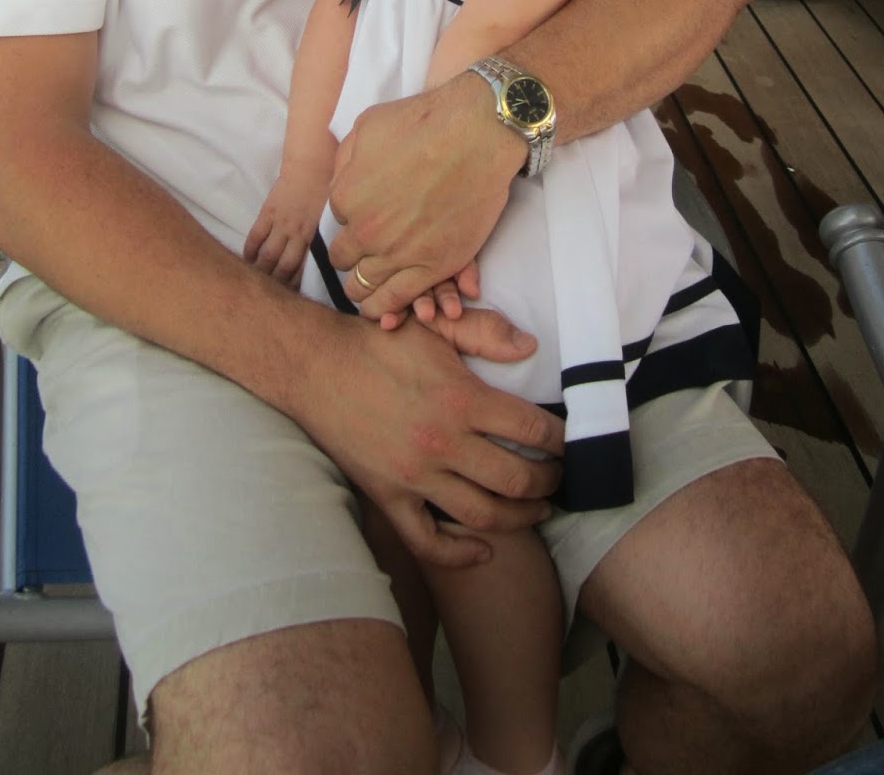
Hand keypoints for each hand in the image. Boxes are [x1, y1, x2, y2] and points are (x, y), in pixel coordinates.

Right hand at [243, 165, 329, 286]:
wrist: (313, 164)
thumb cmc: (326, 191)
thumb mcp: (330, 218)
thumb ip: (324, 240)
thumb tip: (324, 262)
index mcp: (315, 237)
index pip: (303, 270)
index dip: (295, 288)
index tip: (291, 301)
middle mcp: (297, 233)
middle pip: (283, 268)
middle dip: (276, 286)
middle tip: (270, 298)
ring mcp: (281, 223)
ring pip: (267, 256)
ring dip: (260, 272)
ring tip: (255, 284)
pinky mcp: (268, 212)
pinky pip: (255, 237)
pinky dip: (250, 251)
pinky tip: (247, 261)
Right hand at [300, 309, 562, 569]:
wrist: (316, 367)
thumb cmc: (378, 343)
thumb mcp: (434, 329)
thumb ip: (484, 333)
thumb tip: (530, 347)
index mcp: (460, 399)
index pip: (531, 430)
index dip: (559, 440)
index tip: (567, 442)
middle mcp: (442, 443)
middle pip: (517, 479)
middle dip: (549, 481)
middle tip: (558, 476)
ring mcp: (414, 476)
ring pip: (483, 515)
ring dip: (521, 517)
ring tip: (537, 508)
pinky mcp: (389, 497)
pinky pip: (429, 543)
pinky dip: (461, 554)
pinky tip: (484, 549)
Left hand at [328, 74, 520, 318]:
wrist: (478, 133)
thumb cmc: (426, 122)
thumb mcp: (368, 126)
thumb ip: (347, 160)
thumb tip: (341, 182)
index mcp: (347, 197)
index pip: (338, 221)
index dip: (353, 217)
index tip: (367, 215)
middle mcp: (367, 230)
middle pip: (344, 257)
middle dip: (352, 253)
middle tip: (365, 250)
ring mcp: (398, 252)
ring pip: (362, 286)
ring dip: (361, 288)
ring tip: (366, 287)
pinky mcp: (433, 266)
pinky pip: (396, 300)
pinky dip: (385, 309)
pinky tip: (380, 312)